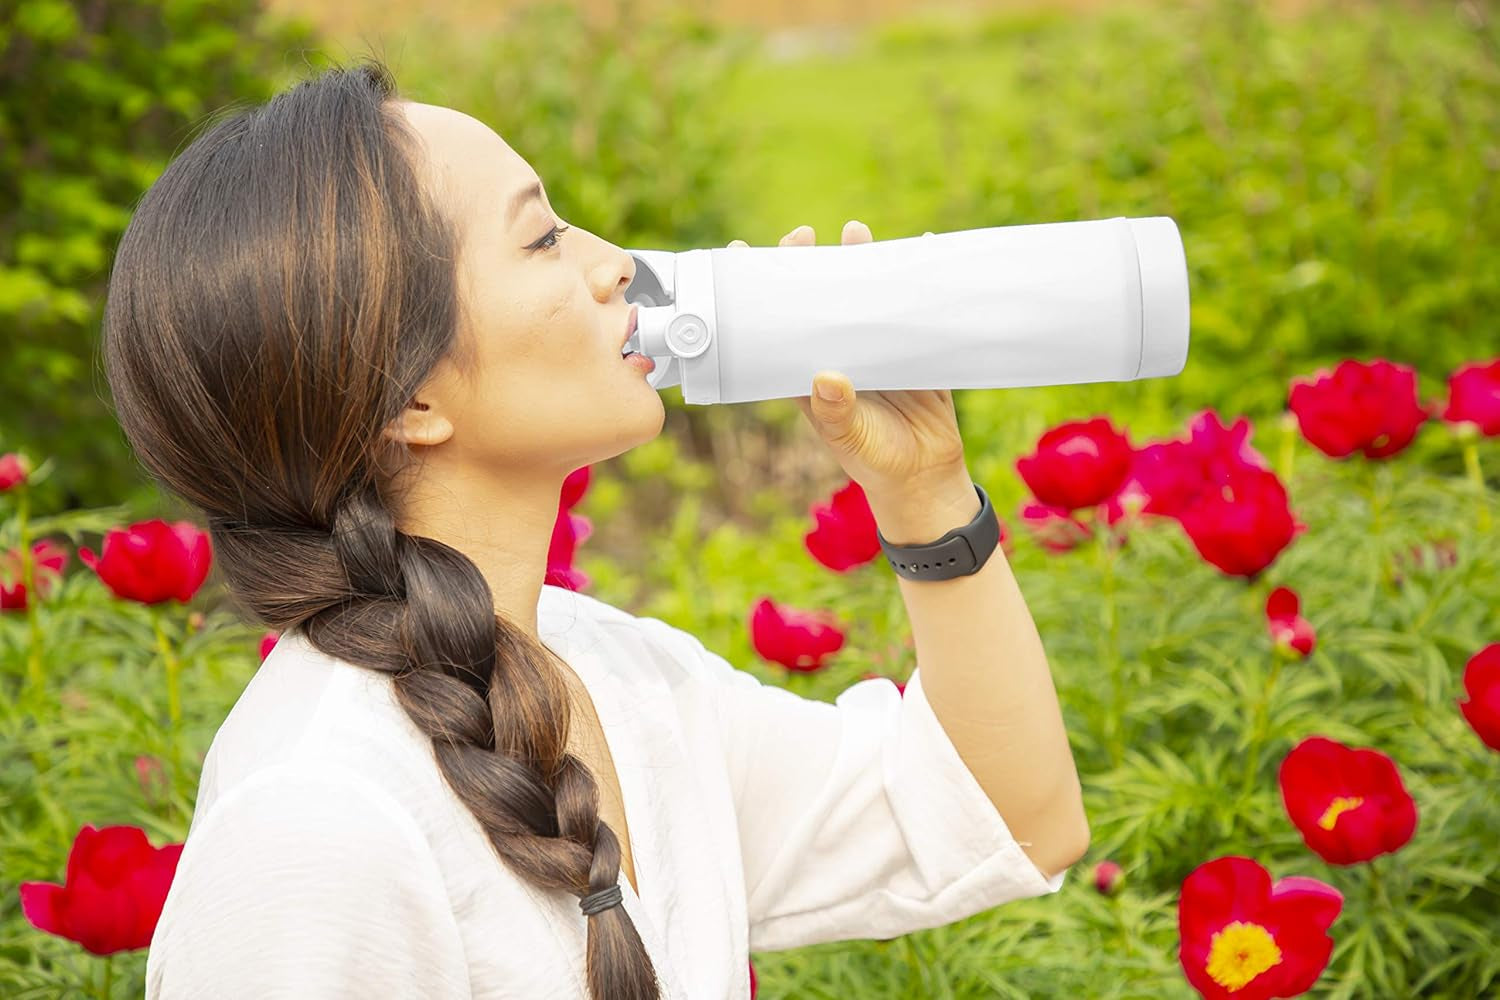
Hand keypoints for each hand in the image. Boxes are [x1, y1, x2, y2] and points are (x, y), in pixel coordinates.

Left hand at [726, 221, 968, 500]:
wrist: (925, 475)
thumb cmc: (875, 460)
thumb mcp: (851, 438)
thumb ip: (837, 413)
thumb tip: (826, 379)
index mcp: (809, 373)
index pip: (778, 326)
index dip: (760, 293)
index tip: (744, 255)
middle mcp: (838, 351)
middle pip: (819, 298)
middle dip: (810, 264)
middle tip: (803, 235)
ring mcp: (875, 345)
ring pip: (861, 294)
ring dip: (858, 261)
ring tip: (854, 232)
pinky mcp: (911, 345)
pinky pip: (910, 306)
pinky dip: (915, 278)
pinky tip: (922, 247)